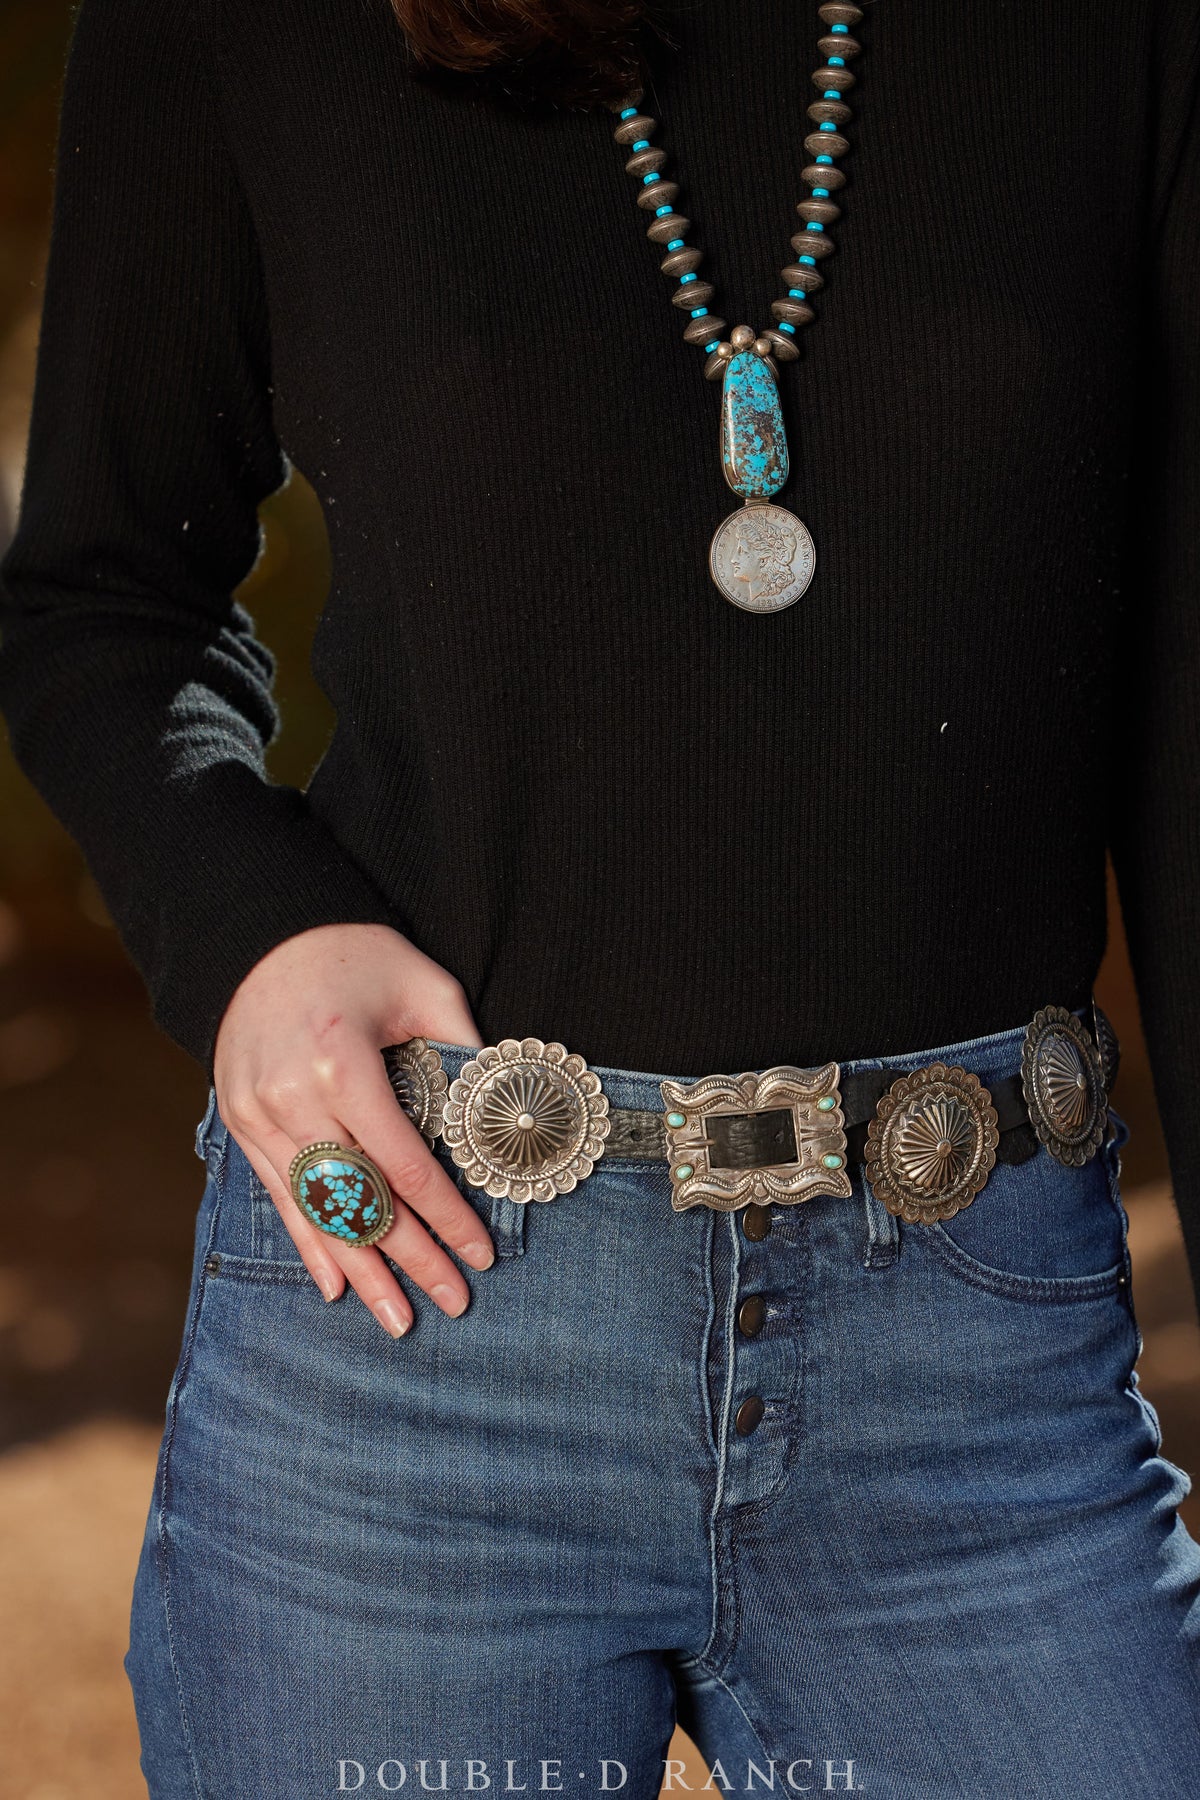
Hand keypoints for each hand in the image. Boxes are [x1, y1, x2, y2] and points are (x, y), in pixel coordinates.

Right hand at [211, 921, 489, 1335]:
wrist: (261, 934)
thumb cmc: (355, 955)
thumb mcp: (424, 985)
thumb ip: (462, 1049)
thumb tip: (502, 1115)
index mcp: (343, 1065)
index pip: (405, 1165)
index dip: (446, 1217)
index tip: (482, 1254)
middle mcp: (293, 1098)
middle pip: (362, 1200)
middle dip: (412, 1259)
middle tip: (453, 1304)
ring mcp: (258, 1115)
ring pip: (319, 1211)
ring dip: (362, 1270)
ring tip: (398, 1319)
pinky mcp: (241, 1122)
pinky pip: (280, 1197)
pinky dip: (310, 1244)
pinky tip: (336, 1286)